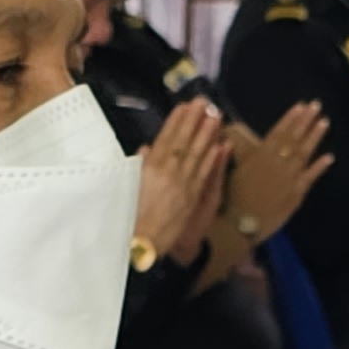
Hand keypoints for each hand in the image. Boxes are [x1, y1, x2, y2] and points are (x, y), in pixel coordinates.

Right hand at [134, 98, 229, 268]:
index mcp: (149, 169)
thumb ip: (140, 167)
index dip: (175, 122)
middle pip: (183, 142)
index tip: (183, 107)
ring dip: (206, 135)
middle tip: (204, 103)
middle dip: (194, 121)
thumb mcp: (129, 188)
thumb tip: (146, 148)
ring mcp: (181, 185)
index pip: (165, 140)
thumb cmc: (132, 218)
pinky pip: (203, 176)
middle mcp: (166, 173)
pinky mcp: (191, 199)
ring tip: (215, 117)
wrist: (141, 245)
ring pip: (196, 155)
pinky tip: (219, 146)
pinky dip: (212, 160)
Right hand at [225, 100, 329, 237]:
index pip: (279, 132)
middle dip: (306, 121)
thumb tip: (229, 130)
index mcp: (260, 155)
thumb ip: (236, 149)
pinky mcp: (296, 194)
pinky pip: (310, 178)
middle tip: (317, 106)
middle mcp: (277, 163)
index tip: (302, 105)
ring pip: (304, 154)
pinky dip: (319, 167)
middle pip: (294, 139)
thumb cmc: (231, 197)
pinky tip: (329, 156)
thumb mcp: (231, 168)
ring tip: (324, 122)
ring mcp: (289, 178)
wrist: (239, 224)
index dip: (291, 118)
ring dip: (315, 137)